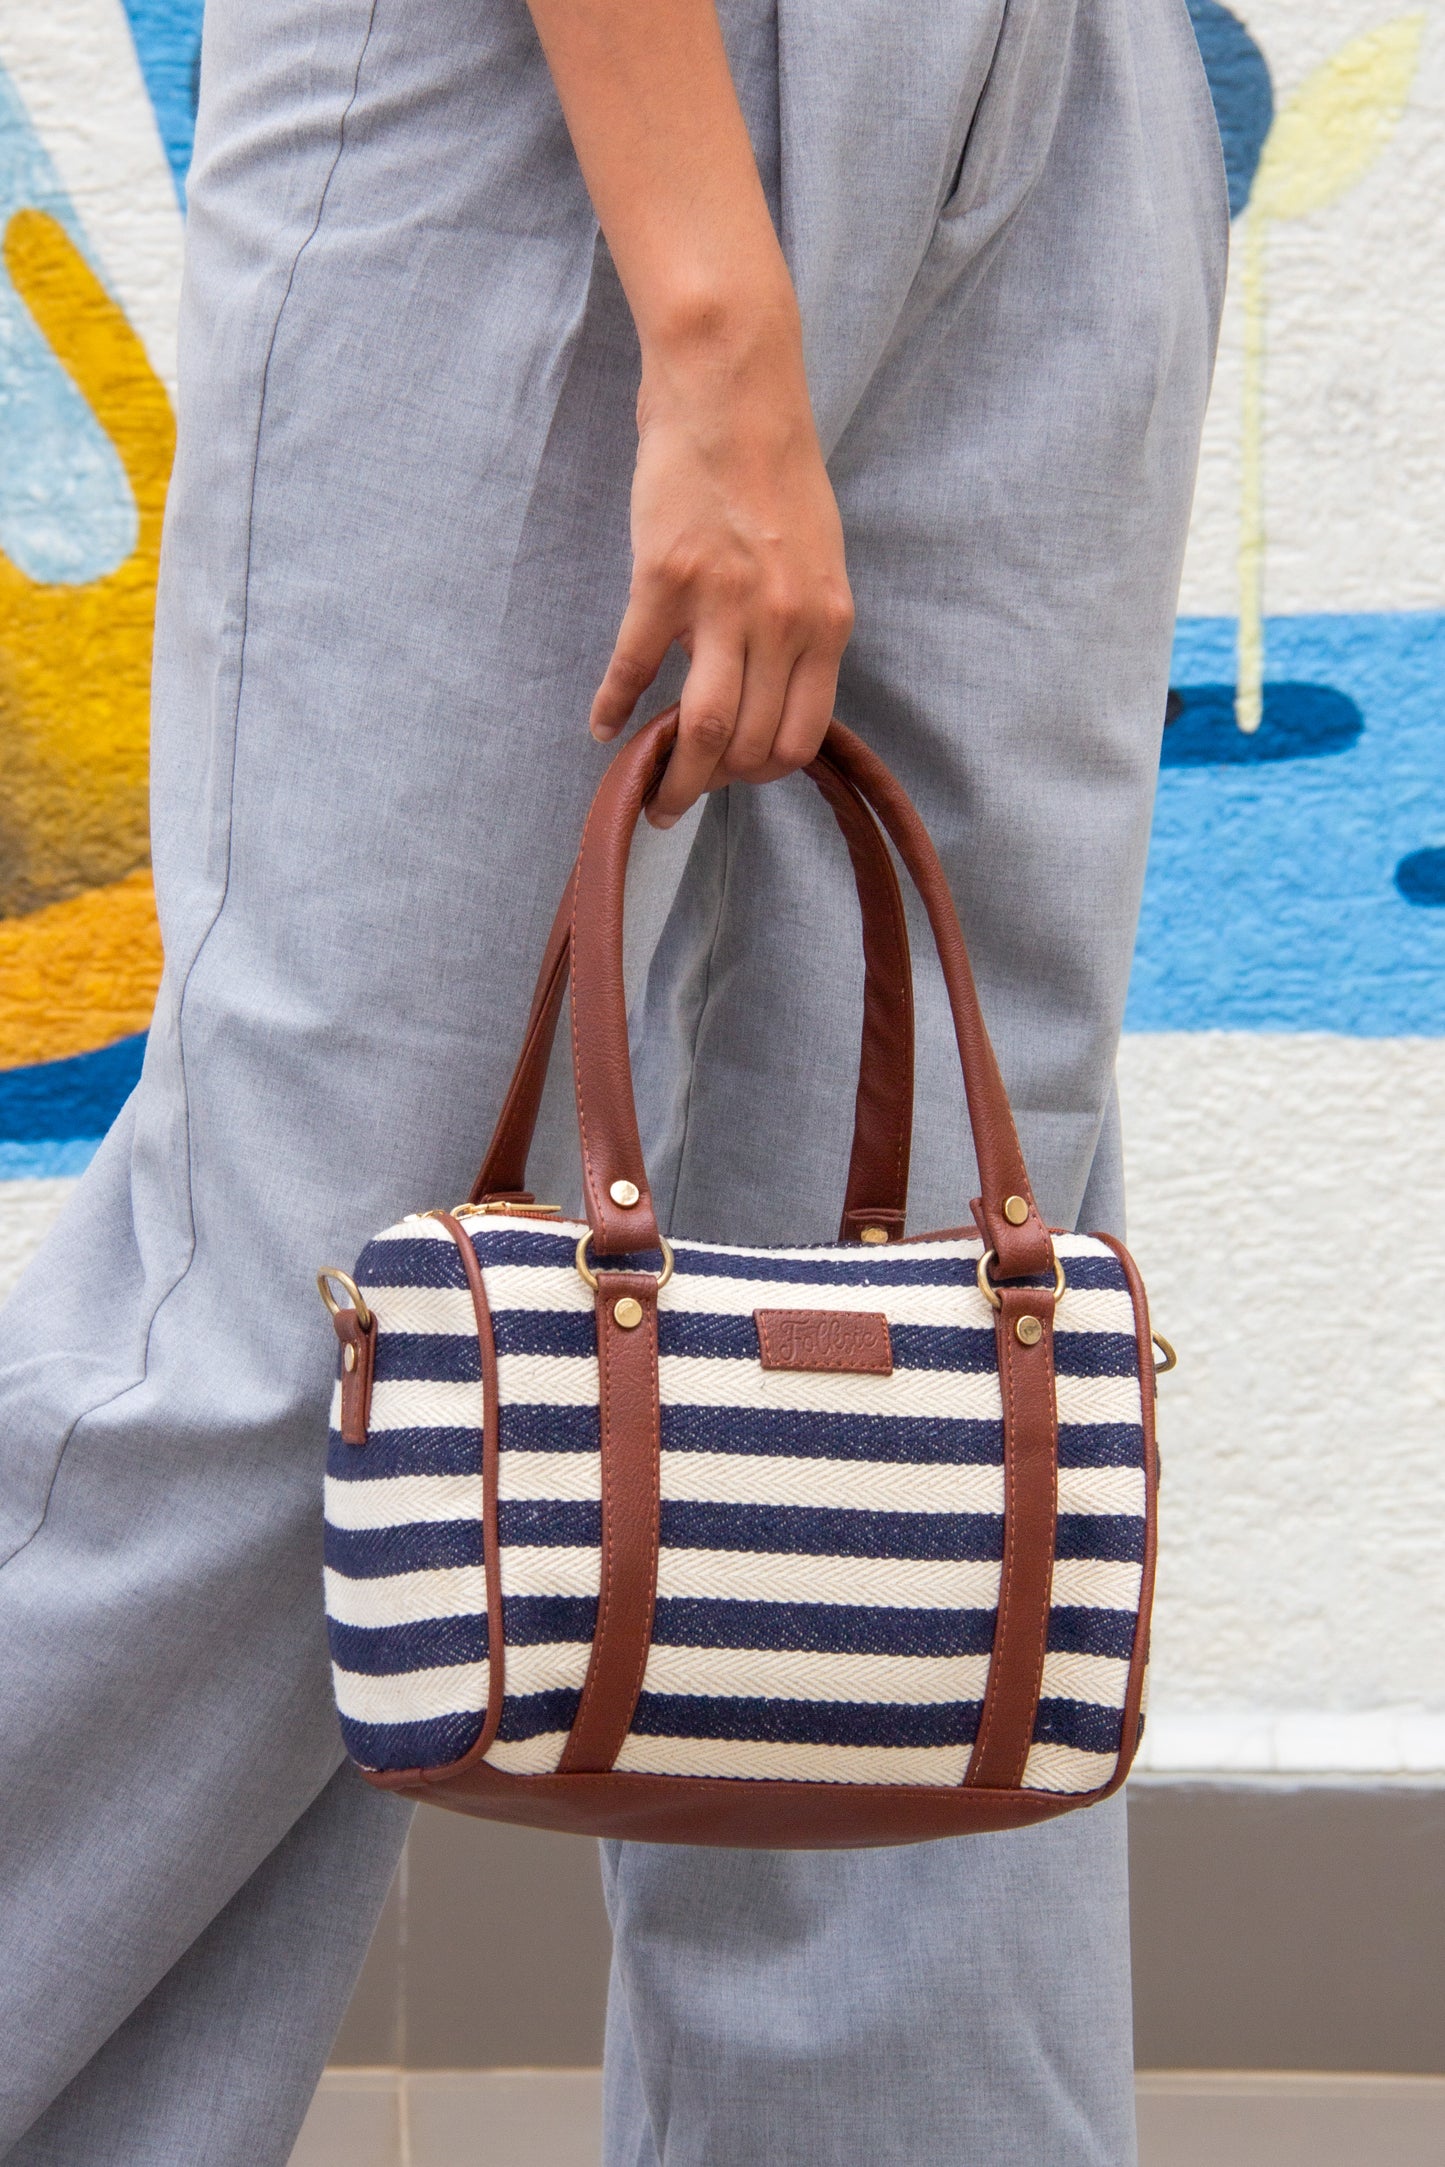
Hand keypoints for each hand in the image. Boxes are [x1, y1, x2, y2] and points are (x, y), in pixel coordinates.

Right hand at [589, 311, 853, 827]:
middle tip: (679, 795)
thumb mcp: (817, 560)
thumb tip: (770, 689)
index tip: (733, 774)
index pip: (800, 739)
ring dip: (670, 776)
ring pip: (700, 730)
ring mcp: (723, 605)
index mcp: (826, 623)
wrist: (733, 392)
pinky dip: (613, 707)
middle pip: (748, 748)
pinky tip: (602, 726)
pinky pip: (634, 668)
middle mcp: (782, 624)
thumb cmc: (775, 470)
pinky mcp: (664, 581)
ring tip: (648, 790)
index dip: (762, 772)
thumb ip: (801, 628)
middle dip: (711, 785)